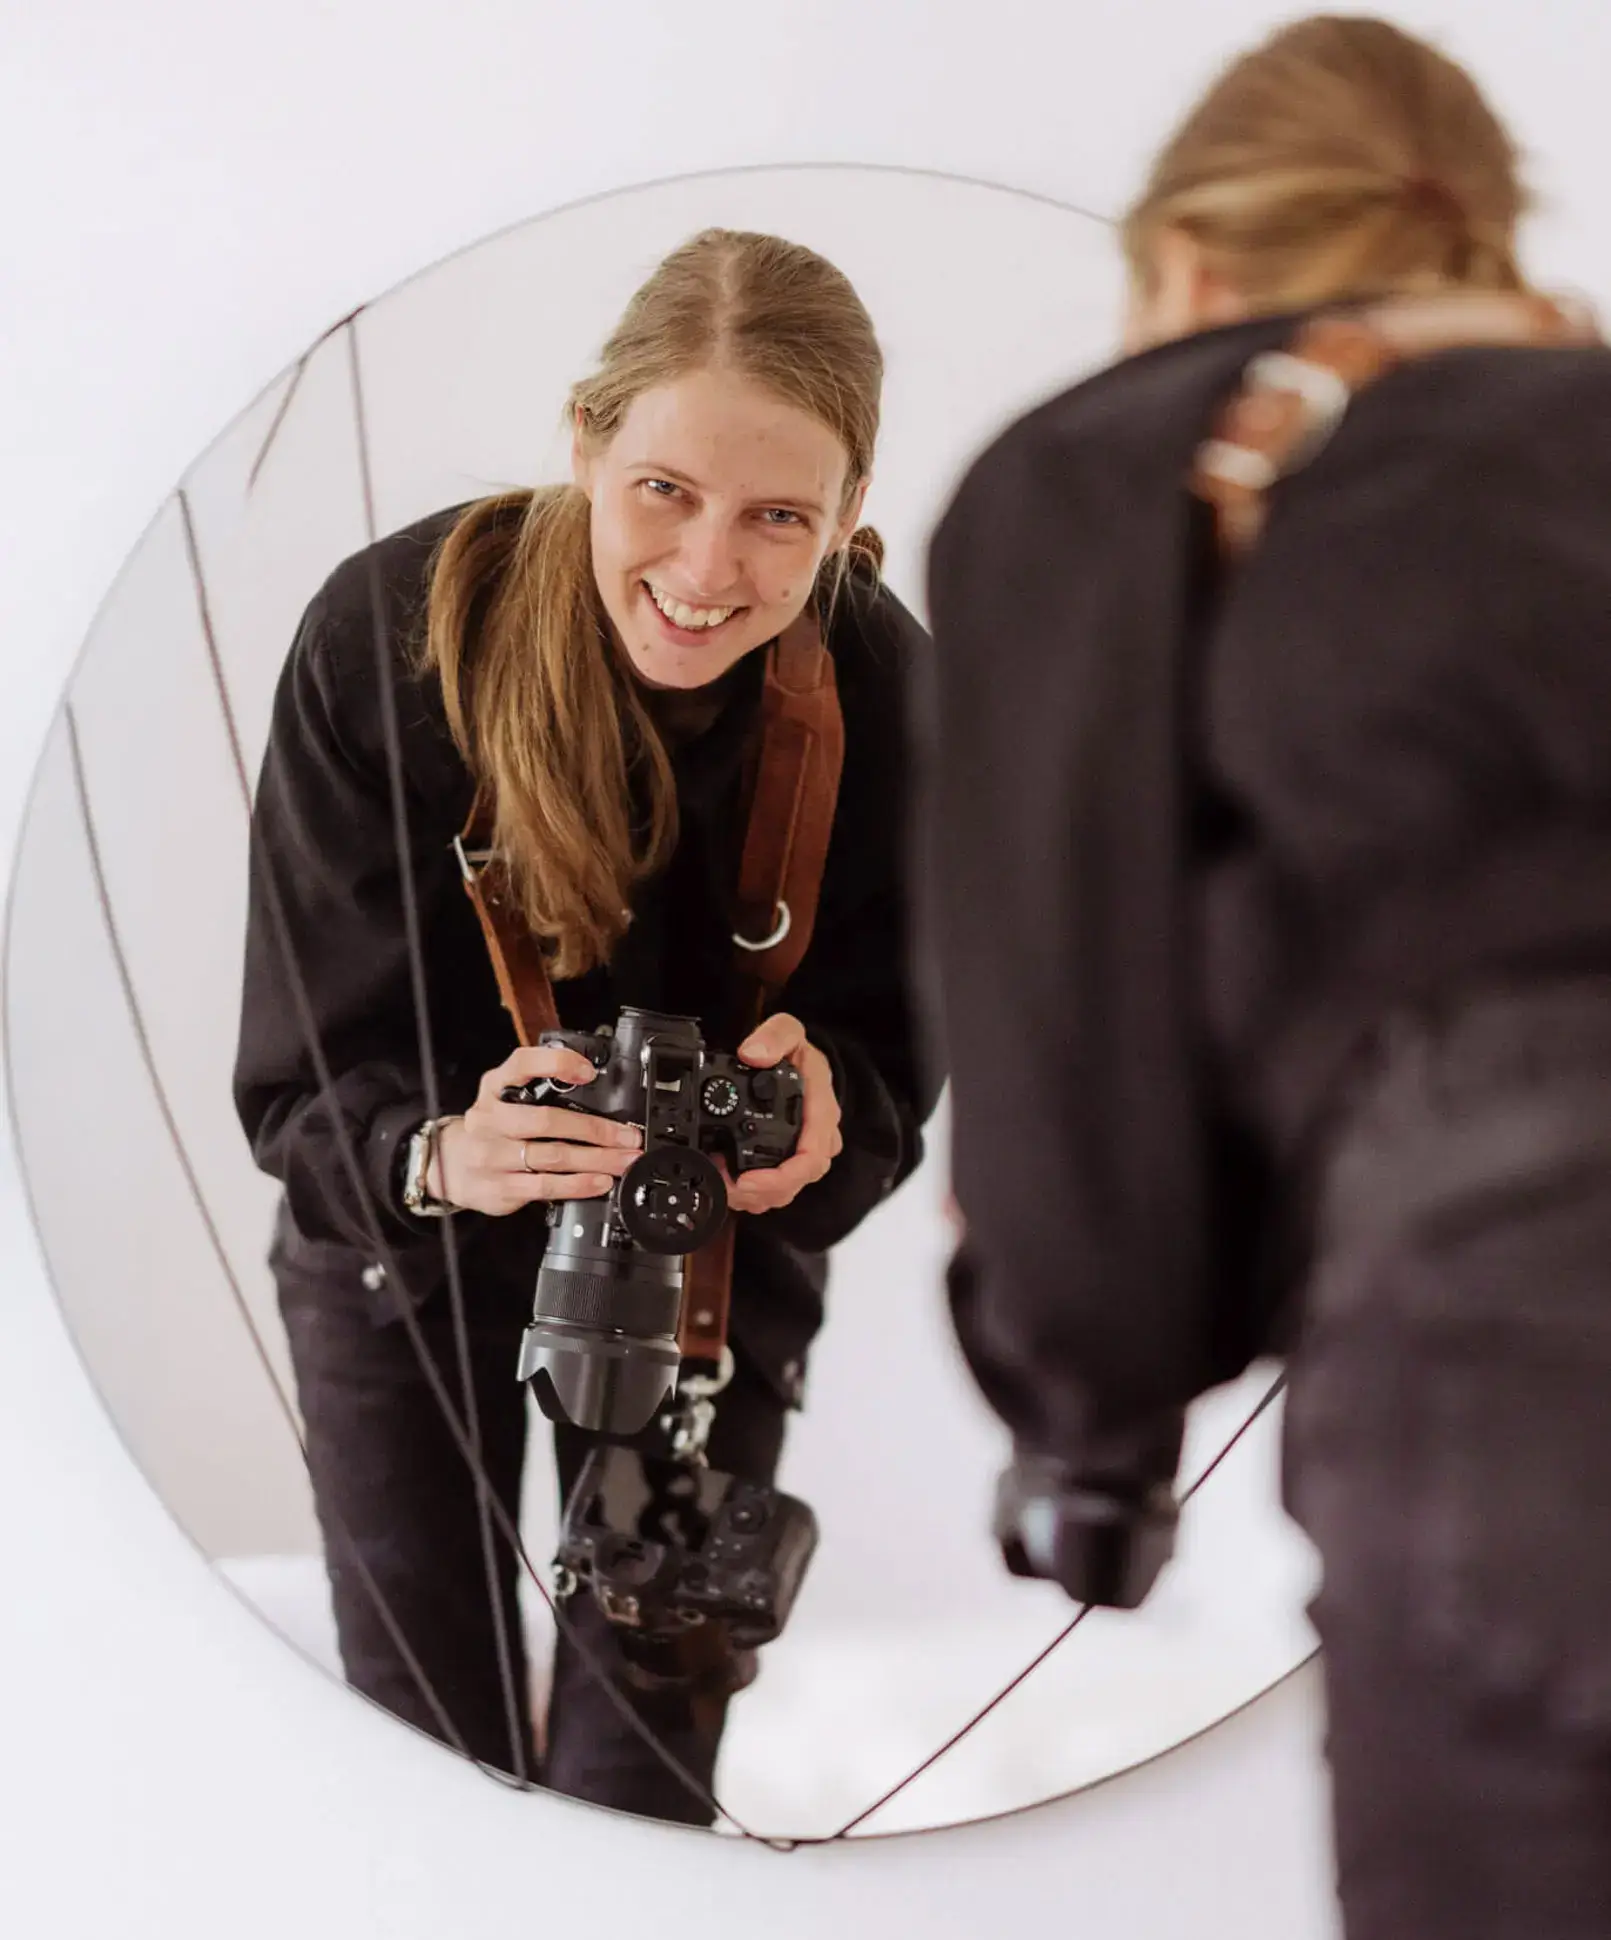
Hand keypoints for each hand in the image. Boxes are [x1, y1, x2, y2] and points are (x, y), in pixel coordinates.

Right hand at [426, 1043, 642, 1215]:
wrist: (450, 1166)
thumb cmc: (492, 1129)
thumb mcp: (505, 1100)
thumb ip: (540, 1092)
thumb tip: (601, 1101)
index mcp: (495, 1087)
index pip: (523, 1064)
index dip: (557, 1063)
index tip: (588, 1071)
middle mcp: (490, 1118)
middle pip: (547, 1120)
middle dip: (595, 1129)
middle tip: (627, 1136)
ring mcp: (492, 1154)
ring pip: (553, 1156)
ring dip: (596, 1160)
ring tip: (623, 1160)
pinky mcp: (499, 1187)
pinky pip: (546, 1185)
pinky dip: (578, 1184)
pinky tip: (599, 1182)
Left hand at [724, 1012, 842, 1215]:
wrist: (802, 1062)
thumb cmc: (798, 1053)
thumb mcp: (789, 1031)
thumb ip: (774, 1036)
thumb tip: (753, 1054)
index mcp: (820, 1110)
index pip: (812, 1156)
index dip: (781, 1176)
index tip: (748, 1180)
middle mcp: (818, 1137)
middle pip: (798, 1181)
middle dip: (761, 1192)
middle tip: (726, 1187)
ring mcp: (806, 1152)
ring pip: (788, 1189)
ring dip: (755, 1196)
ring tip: (723, 1186)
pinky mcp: (792, 1161)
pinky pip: (779, 1187)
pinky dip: (755, 1193)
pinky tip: (732, 1186)